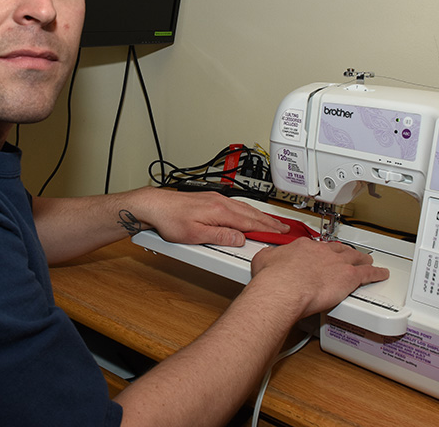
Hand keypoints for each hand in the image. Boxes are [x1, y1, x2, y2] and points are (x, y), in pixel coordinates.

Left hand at [131, 187, 288, 246]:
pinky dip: (247, 211)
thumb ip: (219, 237)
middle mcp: (220, 202)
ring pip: (244, 208)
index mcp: (219, 211)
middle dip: (269, 221)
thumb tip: (240, 239)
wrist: (154, 206)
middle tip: (284, 229)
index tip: (281, 235)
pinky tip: (248, 214)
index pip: (250, 222)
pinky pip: (235, 205)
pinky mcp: (209, 199)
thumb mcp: (194, 235)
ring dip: (260, 215)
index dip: (267, 229)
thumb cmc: (169, 220)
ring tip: (272, 222)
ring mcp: (215, 199)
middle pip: (251, 213)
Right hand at [249, 238, 389, 318]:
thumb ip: (269, 256)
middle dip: (343, 252)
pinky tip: (381, 274)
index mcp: (302, 246)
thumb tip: (266, 256)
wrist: (283, 289)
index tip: (319, 255)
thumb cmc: (273, 279)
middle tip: (346, 256)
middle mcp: (322, 252)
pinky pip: (368, 274)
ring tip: (367, 261)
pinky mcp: (349, 277)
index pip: (315, 246)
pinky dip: (376, 273)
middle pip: (338, 249)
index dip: (319, 252)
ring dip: (362, 260)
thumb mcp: (263, 260)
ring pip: (355, 258)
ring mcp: (337, 263)